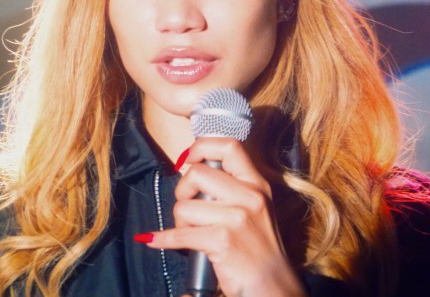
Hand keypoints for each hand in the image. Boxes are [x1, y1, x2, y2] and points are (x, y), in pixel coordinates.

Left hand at [140, 138, 303, 296]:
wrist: (272, 285)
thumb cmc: (259, 248)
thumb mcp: (257, 208)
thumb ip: (234, 187)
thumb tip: (194, 167)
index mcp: (257, 184)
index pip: (229, 146)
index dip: (201, 147)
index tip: (189, 159)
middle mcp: (250, 197)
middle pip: (197, 174)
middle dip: (183, 192)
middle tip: (189, 209)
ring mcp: (237, 218)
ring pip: (184, 206)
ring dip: (180, 223)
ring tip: (193, 233)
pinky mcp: (223, 241)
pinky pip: (179, 235)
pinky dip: (163, 239)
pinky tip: (156, 241)